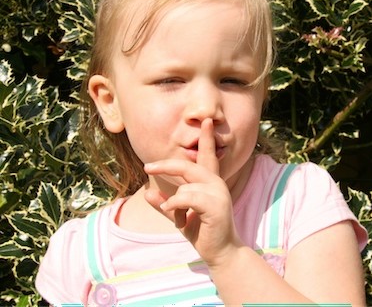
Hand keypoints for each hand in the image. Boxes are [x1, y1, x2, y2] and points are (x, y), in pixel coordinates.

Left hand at [144, 118, 241, 265]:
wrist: (220, 253)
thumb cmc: (202, 231)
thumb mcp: (179, 215)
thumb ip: (166, 203)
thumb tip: (147, 192)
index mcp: (210, 182)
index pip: (207, 156)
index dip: (206, 138)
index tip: (205, 121)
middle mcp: (216, 183)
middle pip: (187, 165)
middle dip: (166, 164)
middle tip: (147, 165)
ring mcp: (218, 193)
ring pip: (185, 185)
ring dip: (175, 203)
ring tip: (178, 219)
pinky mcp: (216, 205)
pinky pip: (187, 196)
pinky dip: (176, 205)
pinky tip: (177, 218)